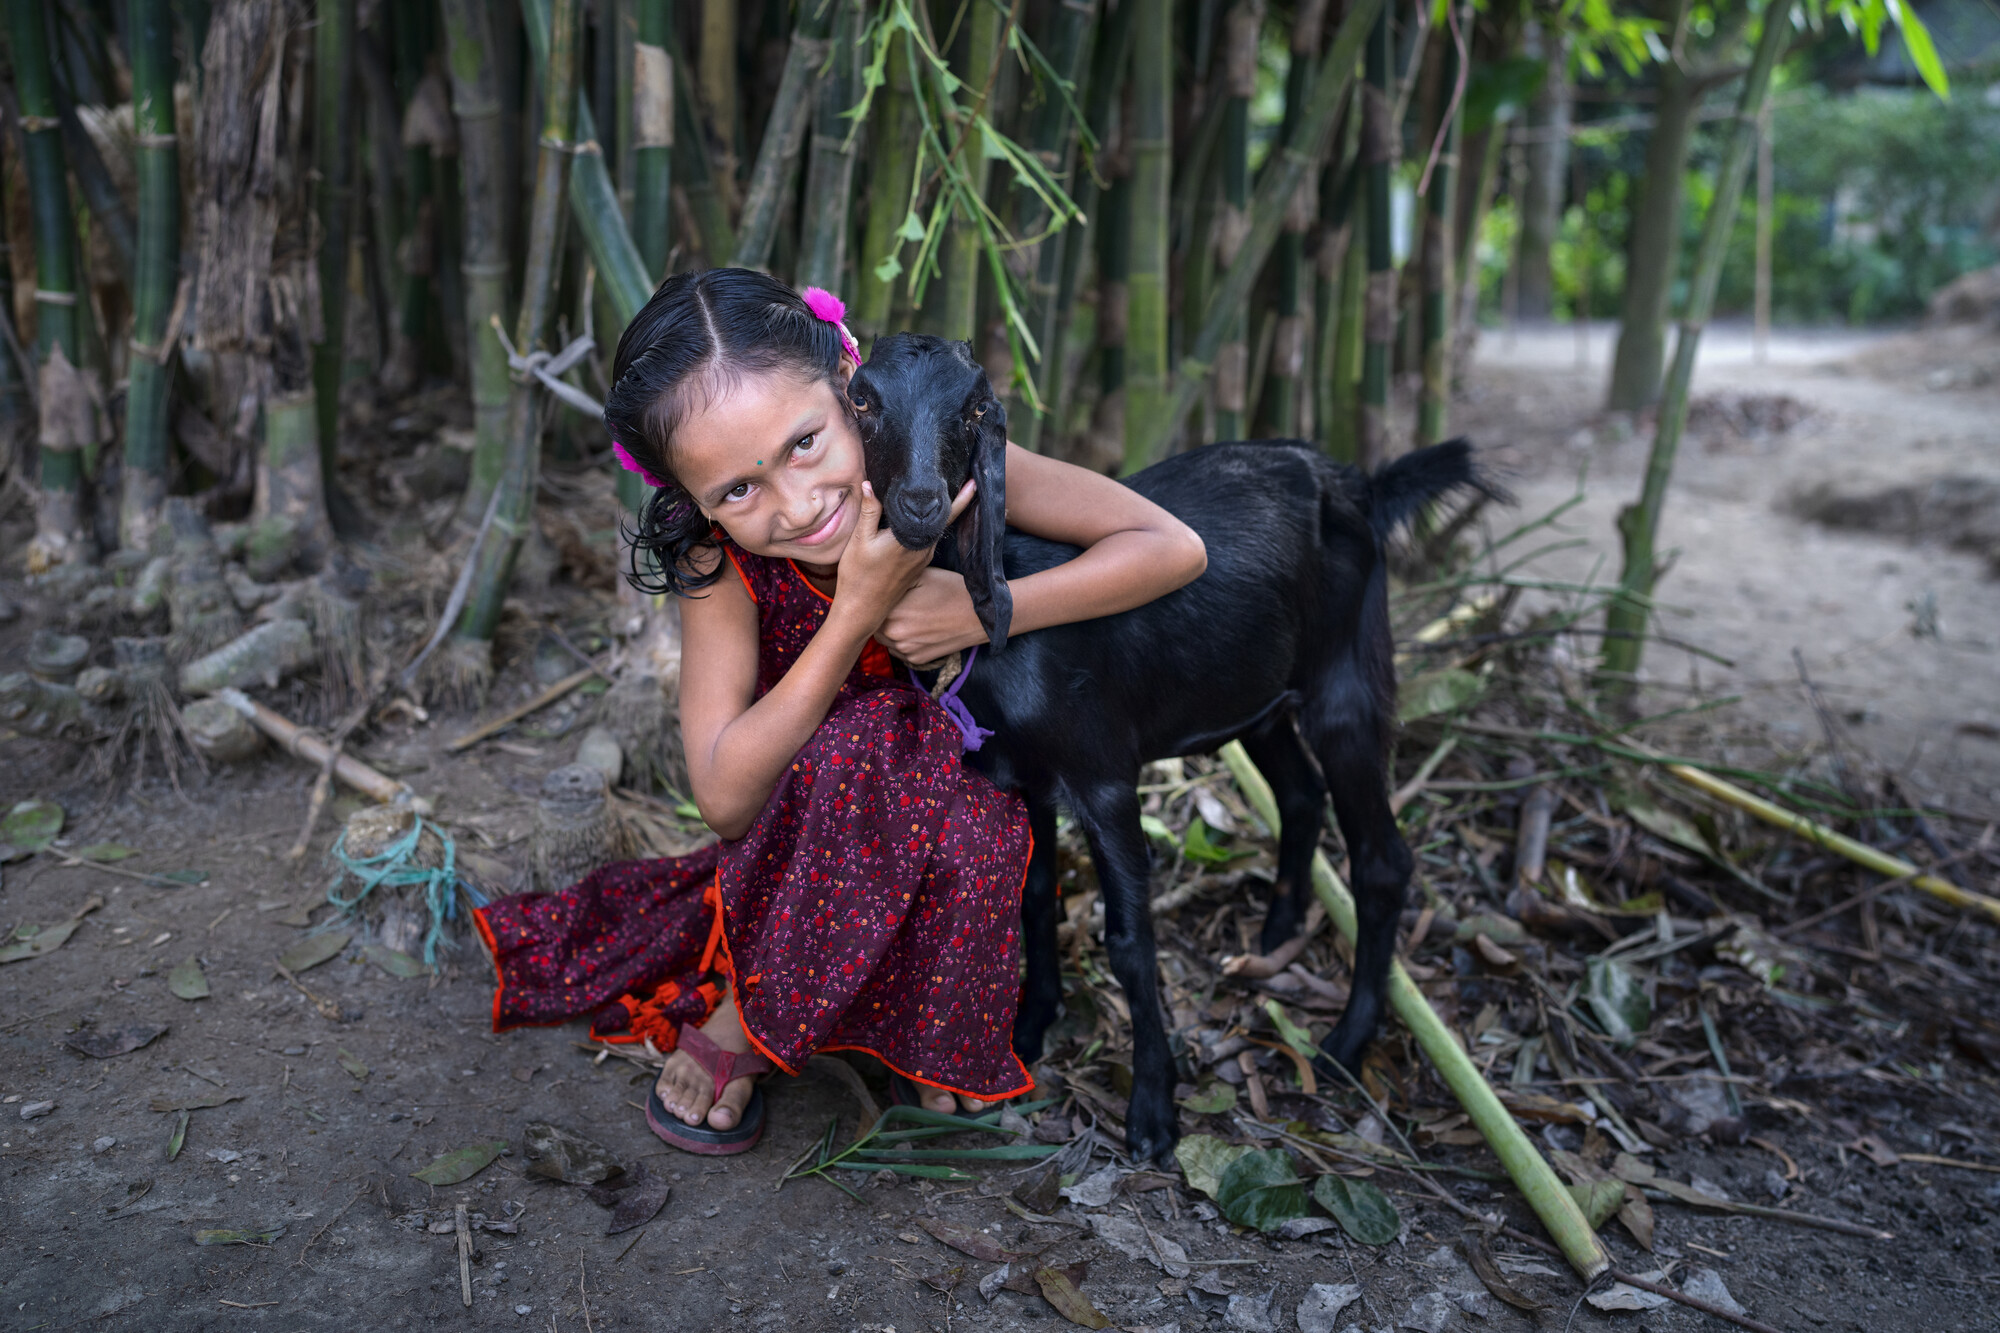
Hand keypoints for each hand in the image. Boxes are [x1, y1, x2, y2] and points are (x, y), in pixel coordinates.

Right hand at [830, 480, 974, 635]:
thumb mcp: (860, 540)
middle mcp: (924, 549)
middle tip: (961, 478)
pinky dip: (929, 527)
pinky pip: (929, 540)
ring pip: (936, 530)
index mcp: (913, 539)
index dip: (960, 498)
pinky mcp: (917, 566)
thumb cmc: (858, 576)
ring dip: (940, 514)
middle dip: (951, 500)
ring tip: (943, 493)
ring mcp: (922, 559)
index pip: (944, 514)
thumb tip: (870, 483)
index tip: (974, 482)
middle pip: (943, 520)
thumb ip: (870, 511)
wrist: (861, 611)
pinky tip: (923, 519)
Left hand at [875, 568, 983, 664]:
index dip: (875, 595)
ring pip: (884, 638)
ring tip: (908, 614)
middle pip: (874, 623)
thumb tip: (878, 578)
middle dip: (881, 613)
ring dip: (890, 627)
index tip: (884, 588)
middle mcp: (894, 636)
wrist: (981, 616)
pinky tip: (916, 627)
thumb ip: (895, 579)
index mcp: (892, 613)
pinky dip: (902, 639)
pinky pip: (898, 649)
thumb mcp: (922, 574)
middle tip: (897, 601)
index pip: (869, 605)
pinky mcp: (917, 660)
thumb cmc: (953, 590)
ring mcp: (905, 651)